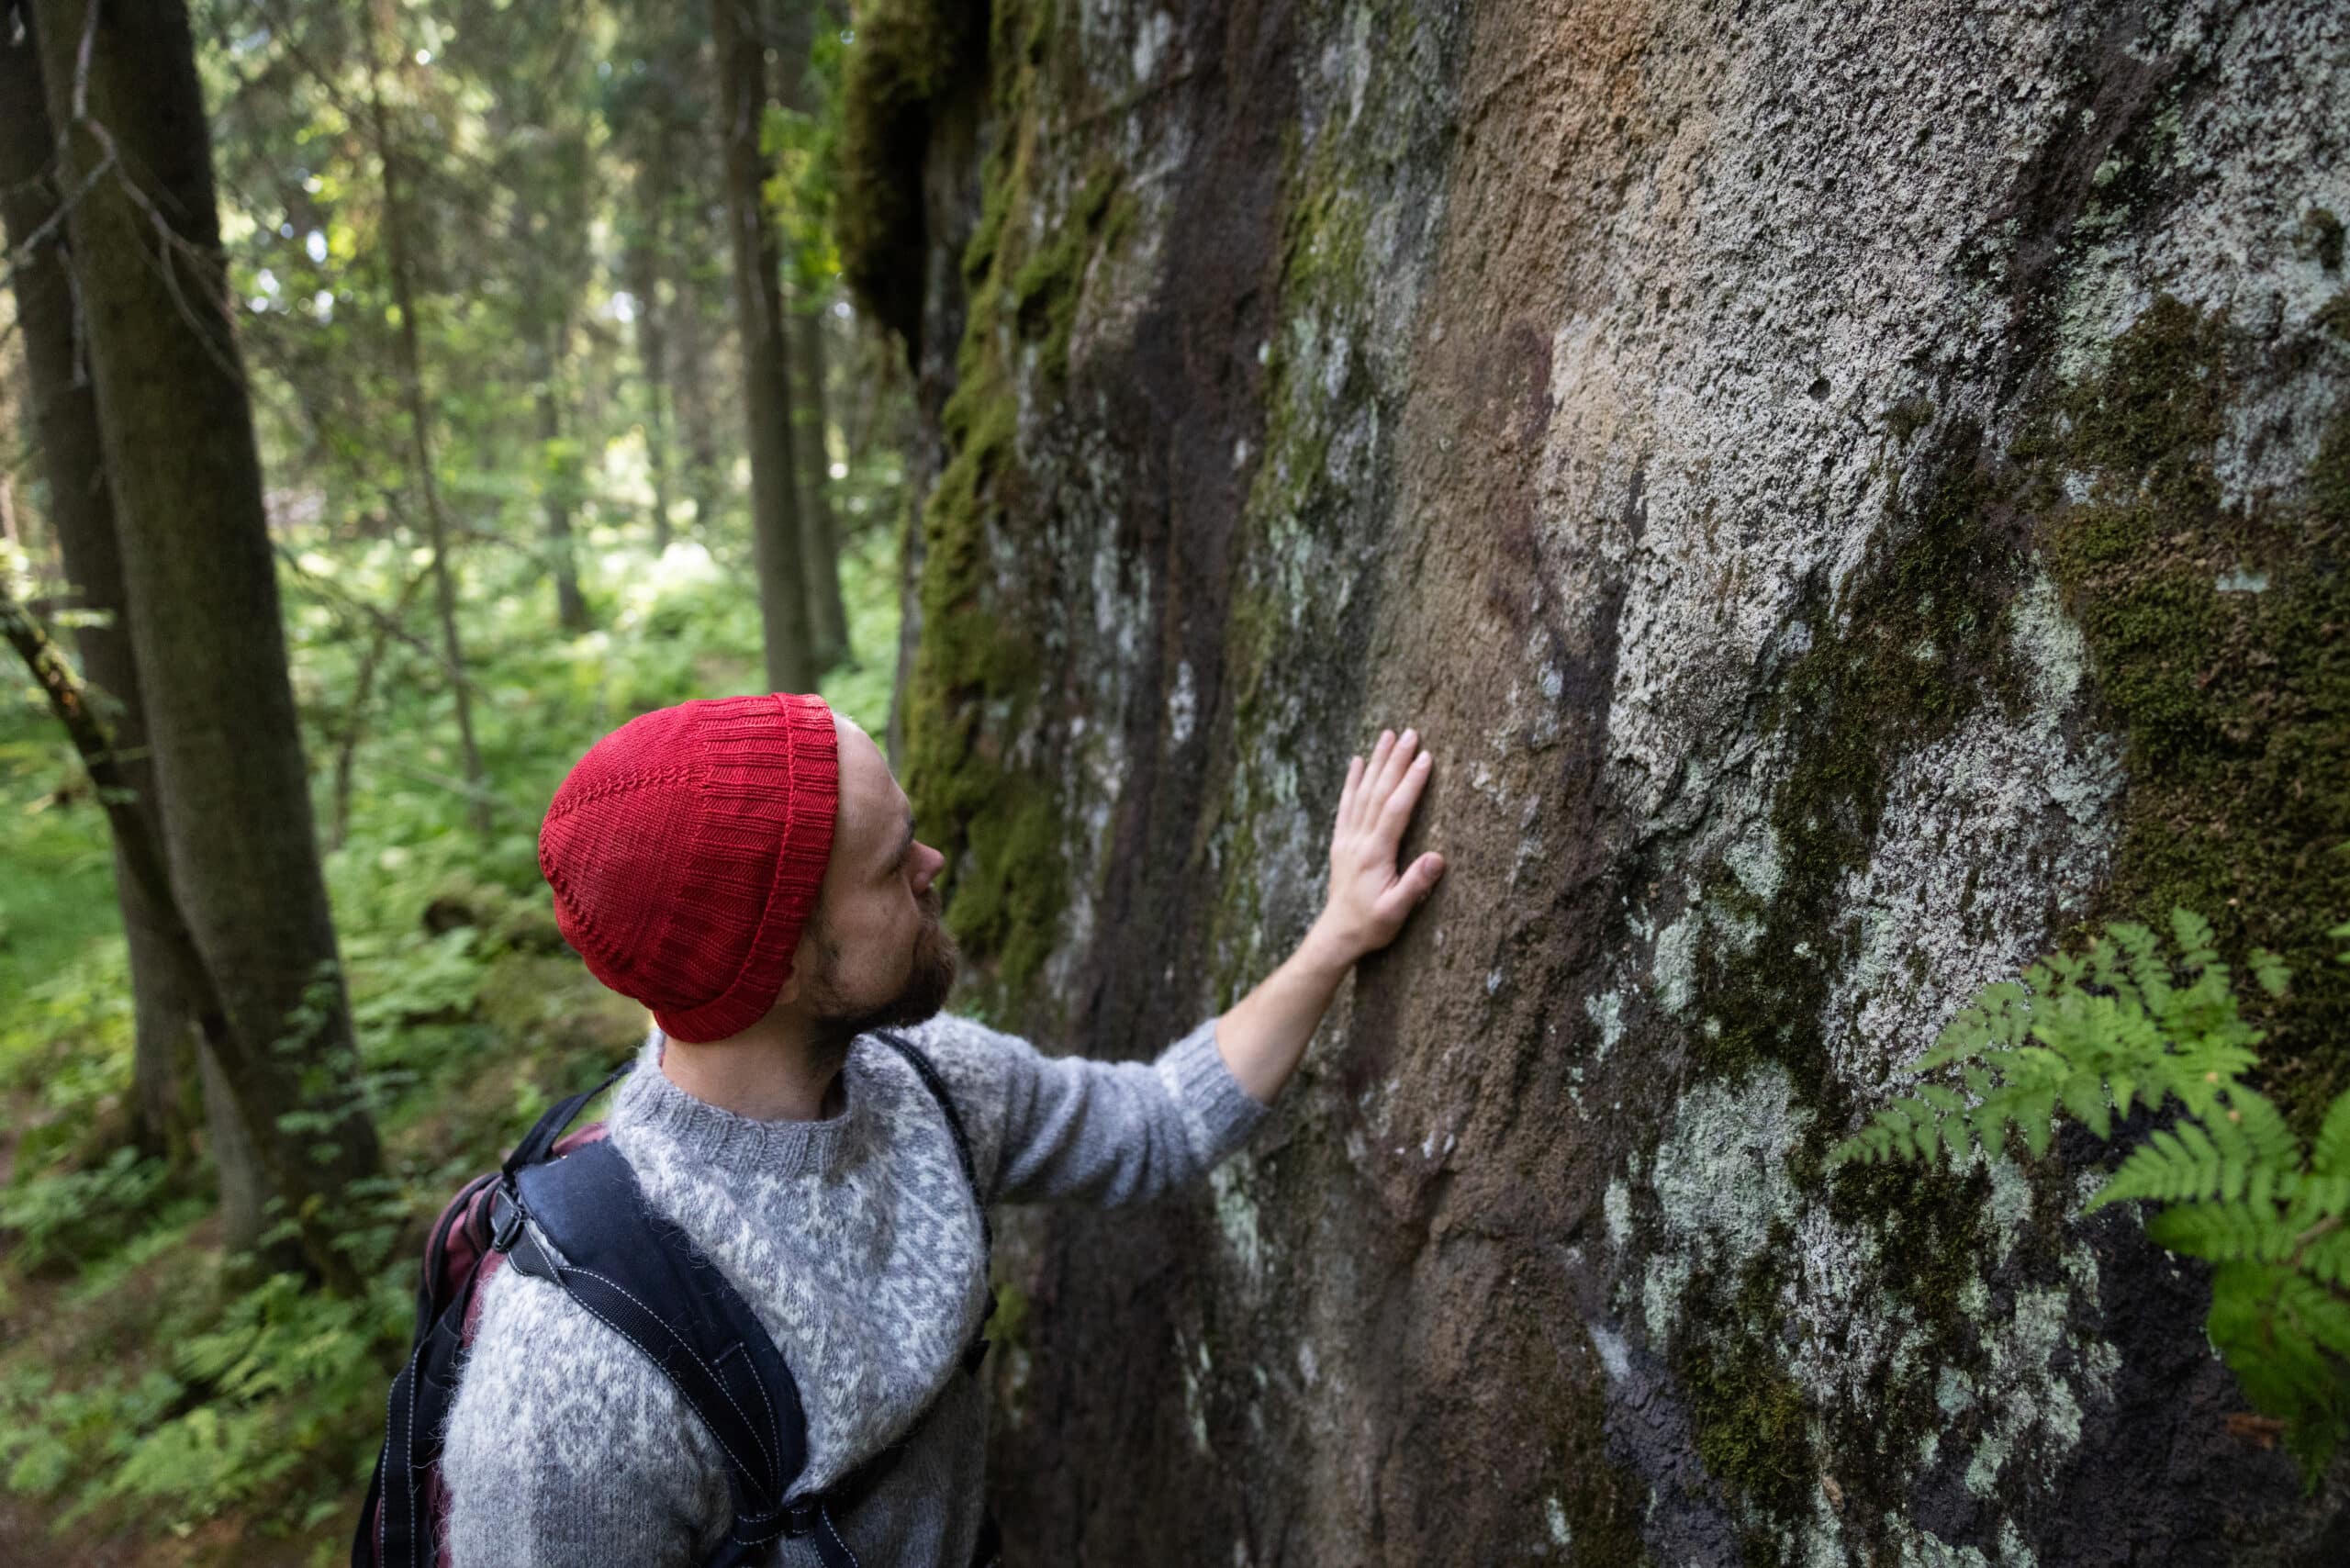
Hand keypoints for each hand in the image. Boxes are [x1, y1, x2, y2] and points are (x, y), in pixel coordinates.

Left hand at [1313, 727, 1445, 965]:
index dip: (1411, 782)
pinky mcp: (1341, 842)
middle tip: (1410, 733)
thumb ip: (1416, 885)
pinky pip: (1346, 804)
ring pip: (1362, 792)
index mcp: (1375, 853)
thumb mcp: (1397, 911)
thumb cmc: (1372, 925)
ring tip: (1387, 735)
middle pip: (1379, 792)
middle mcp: (1359, 840)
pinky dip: (1351, 781)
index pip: (1396, 809)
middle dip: (1395, 760)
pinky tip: (1357, 762)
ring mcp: (1348, 839)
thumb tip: (1437, 857)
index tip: (1426, 757)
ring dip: (1376, 762)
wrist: (1338, 935)